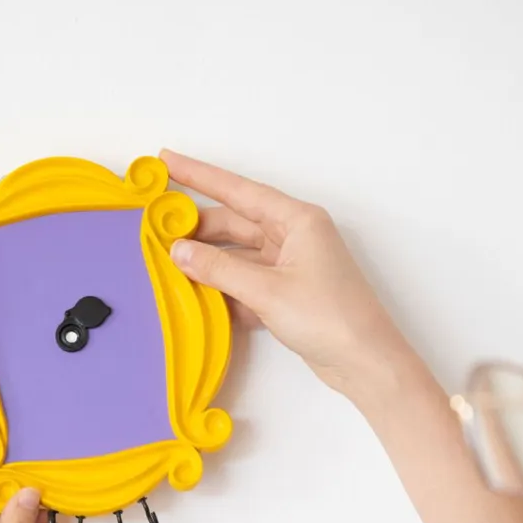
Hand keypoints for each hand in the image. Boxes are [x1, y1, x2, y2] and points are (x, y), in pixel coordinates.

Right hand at [161, 149, 407, 398]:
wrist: (365, 362)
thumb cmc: (330, 318)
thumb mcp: (266, 290)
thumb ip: (219, 269)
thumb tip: (179, 251)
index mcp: (297, 220)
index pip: (239, 190)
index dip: (200, 175)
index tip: (168, 161)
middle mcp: (295, 236)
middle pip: (236, 223)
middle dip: (198, 228)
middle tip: (157, 228)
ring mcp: (292, 265)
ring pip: (239, 254)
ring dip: (210, 261)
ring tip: (171, 263)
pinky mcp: (289, 293)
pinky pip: (248, 281)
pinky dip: (225, 288)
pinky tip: (200, 296)